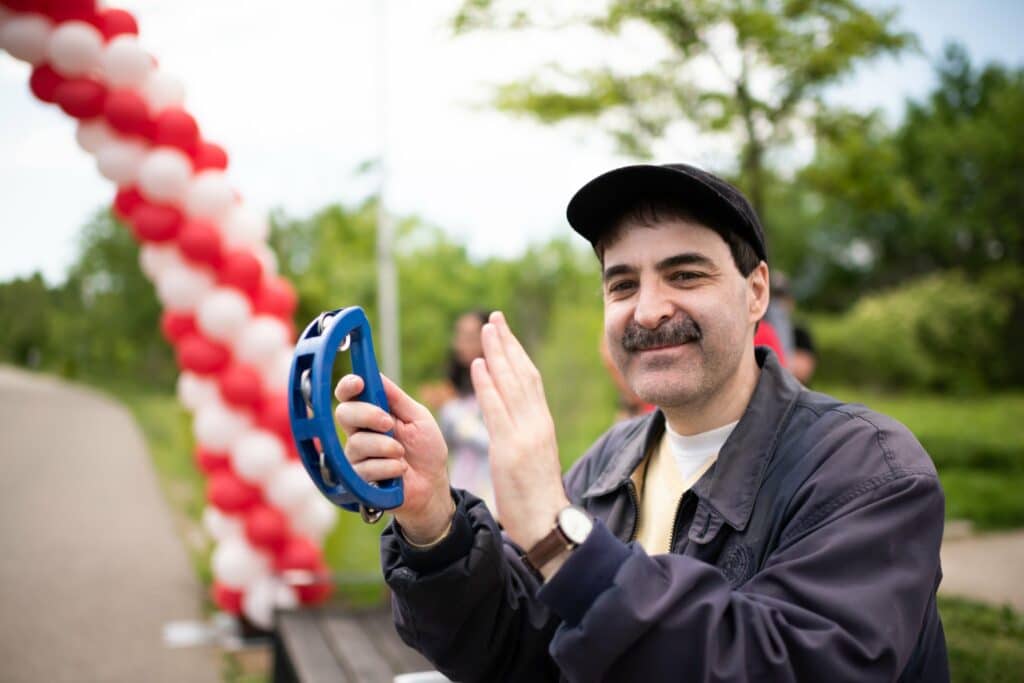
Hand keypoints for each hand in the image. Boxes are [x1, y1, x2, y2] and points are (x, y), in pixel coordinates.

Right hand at [334, 374, 453, 541]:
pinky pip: (365, 469)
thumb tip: (376, 375)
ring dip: (387, 448)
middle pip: (344, 413)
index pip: (349, 396)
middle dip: (368, 415)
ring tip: (402, 455)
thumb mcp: (418, 418)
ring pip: (357, 443)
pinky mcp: (356, 481)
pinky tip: (399, 472)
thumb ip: (397, 398)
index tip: (359, 383)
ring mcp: (355, 457)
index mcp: (372, 414)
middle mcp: (359, 433)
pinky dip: (390, 468)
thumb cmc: (426, 450)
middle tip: (389, 424)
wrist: (433, 485)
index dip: (348, 386)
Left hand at [471, 311, 569, 550]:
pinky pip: (497, 410)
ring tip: (485, 329)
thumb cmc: (538, 499)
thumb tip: (510, 422)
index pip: (530, 380)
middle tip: (494, 317)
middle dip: (507, 343)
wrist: (549, 527)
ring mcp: (525, 435)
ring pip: (511, 384)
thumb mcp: (531, 460)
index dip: (516, 353)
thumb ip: (522, 436)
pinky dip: (488, 385)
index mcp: (542, 425)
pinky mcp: (510, 450)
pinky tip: (479, 365)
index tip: (504, 333)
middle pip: (522, 373)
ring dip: (497, 353)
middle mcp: (537, 424)